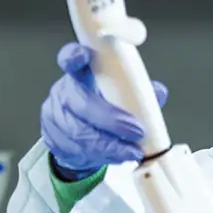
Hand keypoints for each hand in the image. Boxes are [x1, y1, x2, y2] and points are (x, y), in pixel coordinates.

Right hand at [40, 43, 167, 178]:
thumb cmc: (100, 107)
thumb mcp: (118, 94)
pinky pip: (78, 150)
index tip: (84, 56)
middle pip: (82, 103)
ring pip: (80, 132)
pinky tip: (118, 156)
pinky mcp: (54, 139)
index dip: (74, 56)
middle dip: (111, 119)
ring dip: (110, 145)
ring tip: (132, 151)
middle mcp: (65, 92)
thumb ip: (137, 91)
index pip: (70, 59)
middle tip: (135, 130)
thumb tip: (158, 93)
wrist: (76, 136)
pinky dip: (102, 156)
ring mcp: (56, 116)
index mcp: (80, 73)